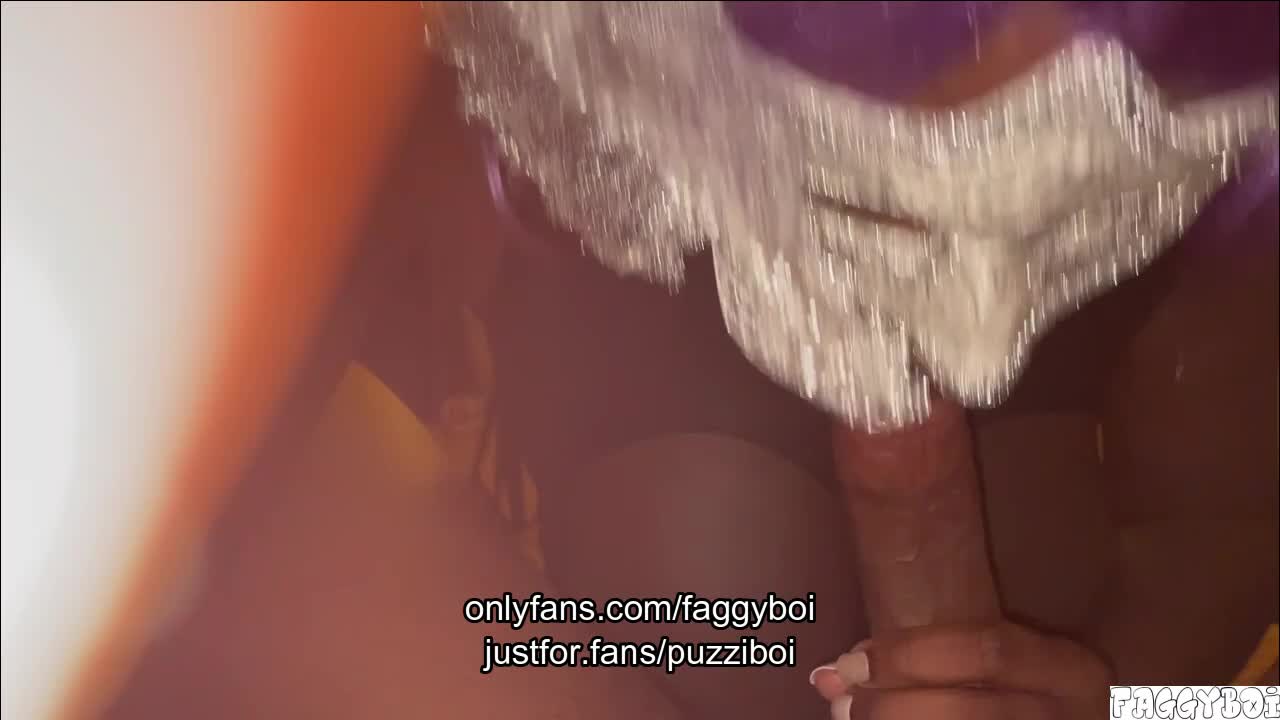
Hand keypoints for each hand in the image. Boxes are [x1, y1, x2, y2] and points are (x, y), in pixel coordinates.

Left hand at [811, 620, 1112, 718]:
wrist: (1062, 717)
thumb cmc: (1015, 691)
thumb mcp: (997, 665)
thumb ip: (929, 655)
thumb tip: (832, 674)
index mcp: (1071, 670)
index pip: (989, 650)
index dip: (912, 654)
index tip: (851, 662)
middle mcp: (1074, 715)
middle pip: (968, 709)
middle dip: (892, 706)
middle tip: (842, 704)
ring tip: (850, 718)